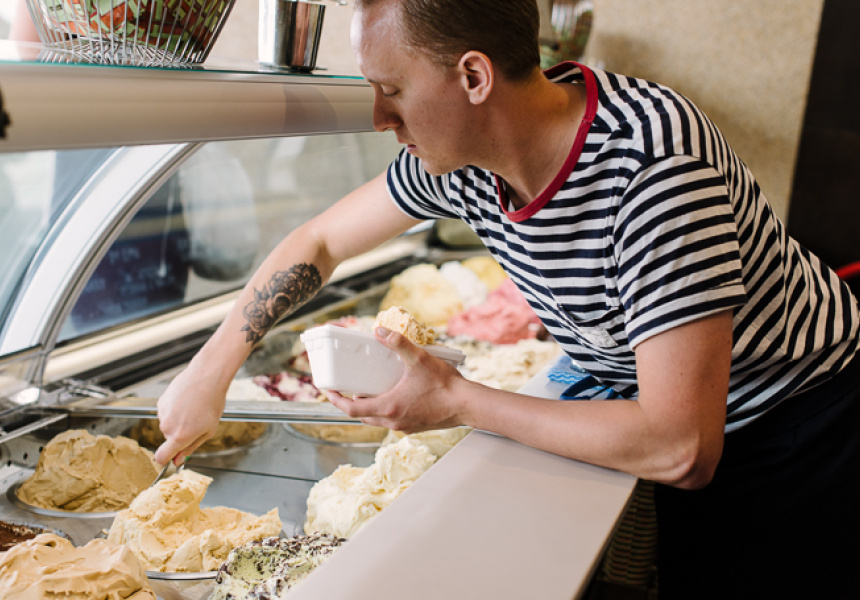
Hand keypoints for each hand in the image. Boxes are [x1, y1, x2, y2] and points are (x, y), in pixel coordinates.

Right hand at [154, 363, 226, 464]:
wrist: (206, 377)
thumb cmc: (212, 402)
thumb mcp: (208, 430)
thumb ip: (191, 447)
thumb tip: (178, 460)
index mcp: (180, 437)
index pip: (161, 457)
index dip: (165, 460)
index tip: (171, 459)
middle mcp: (167, 427)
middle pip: (169, 439)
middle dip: (180, 435)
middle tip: (196, 422)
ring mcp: (162, 414)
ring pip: (168, 424)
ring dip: (178, 421)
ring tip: (194, 409)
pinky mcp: (161, 402)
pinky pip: (166, 412)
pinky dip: (175, 410)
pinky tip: (187, 401)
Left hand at [326, 327, 467, 432]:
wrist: (467, 405)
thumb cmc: (445, 385)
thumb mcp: (419, 359)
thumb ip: (398, 343)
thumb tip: (379, 332)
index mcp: (389, 407)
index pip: (351, 409)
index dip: (336, 400)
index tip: (328, 391)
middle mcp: (393, 421)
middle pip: (362, 416)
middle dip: (351, 403)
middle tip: (346, 389)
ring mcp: (404, 426)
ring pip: (376, 420)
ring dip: (368, 408)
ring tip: (367, 391)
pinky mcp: (414, 427)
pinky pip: (391, 421)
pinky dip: (384, 411)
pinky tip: (392, 396)